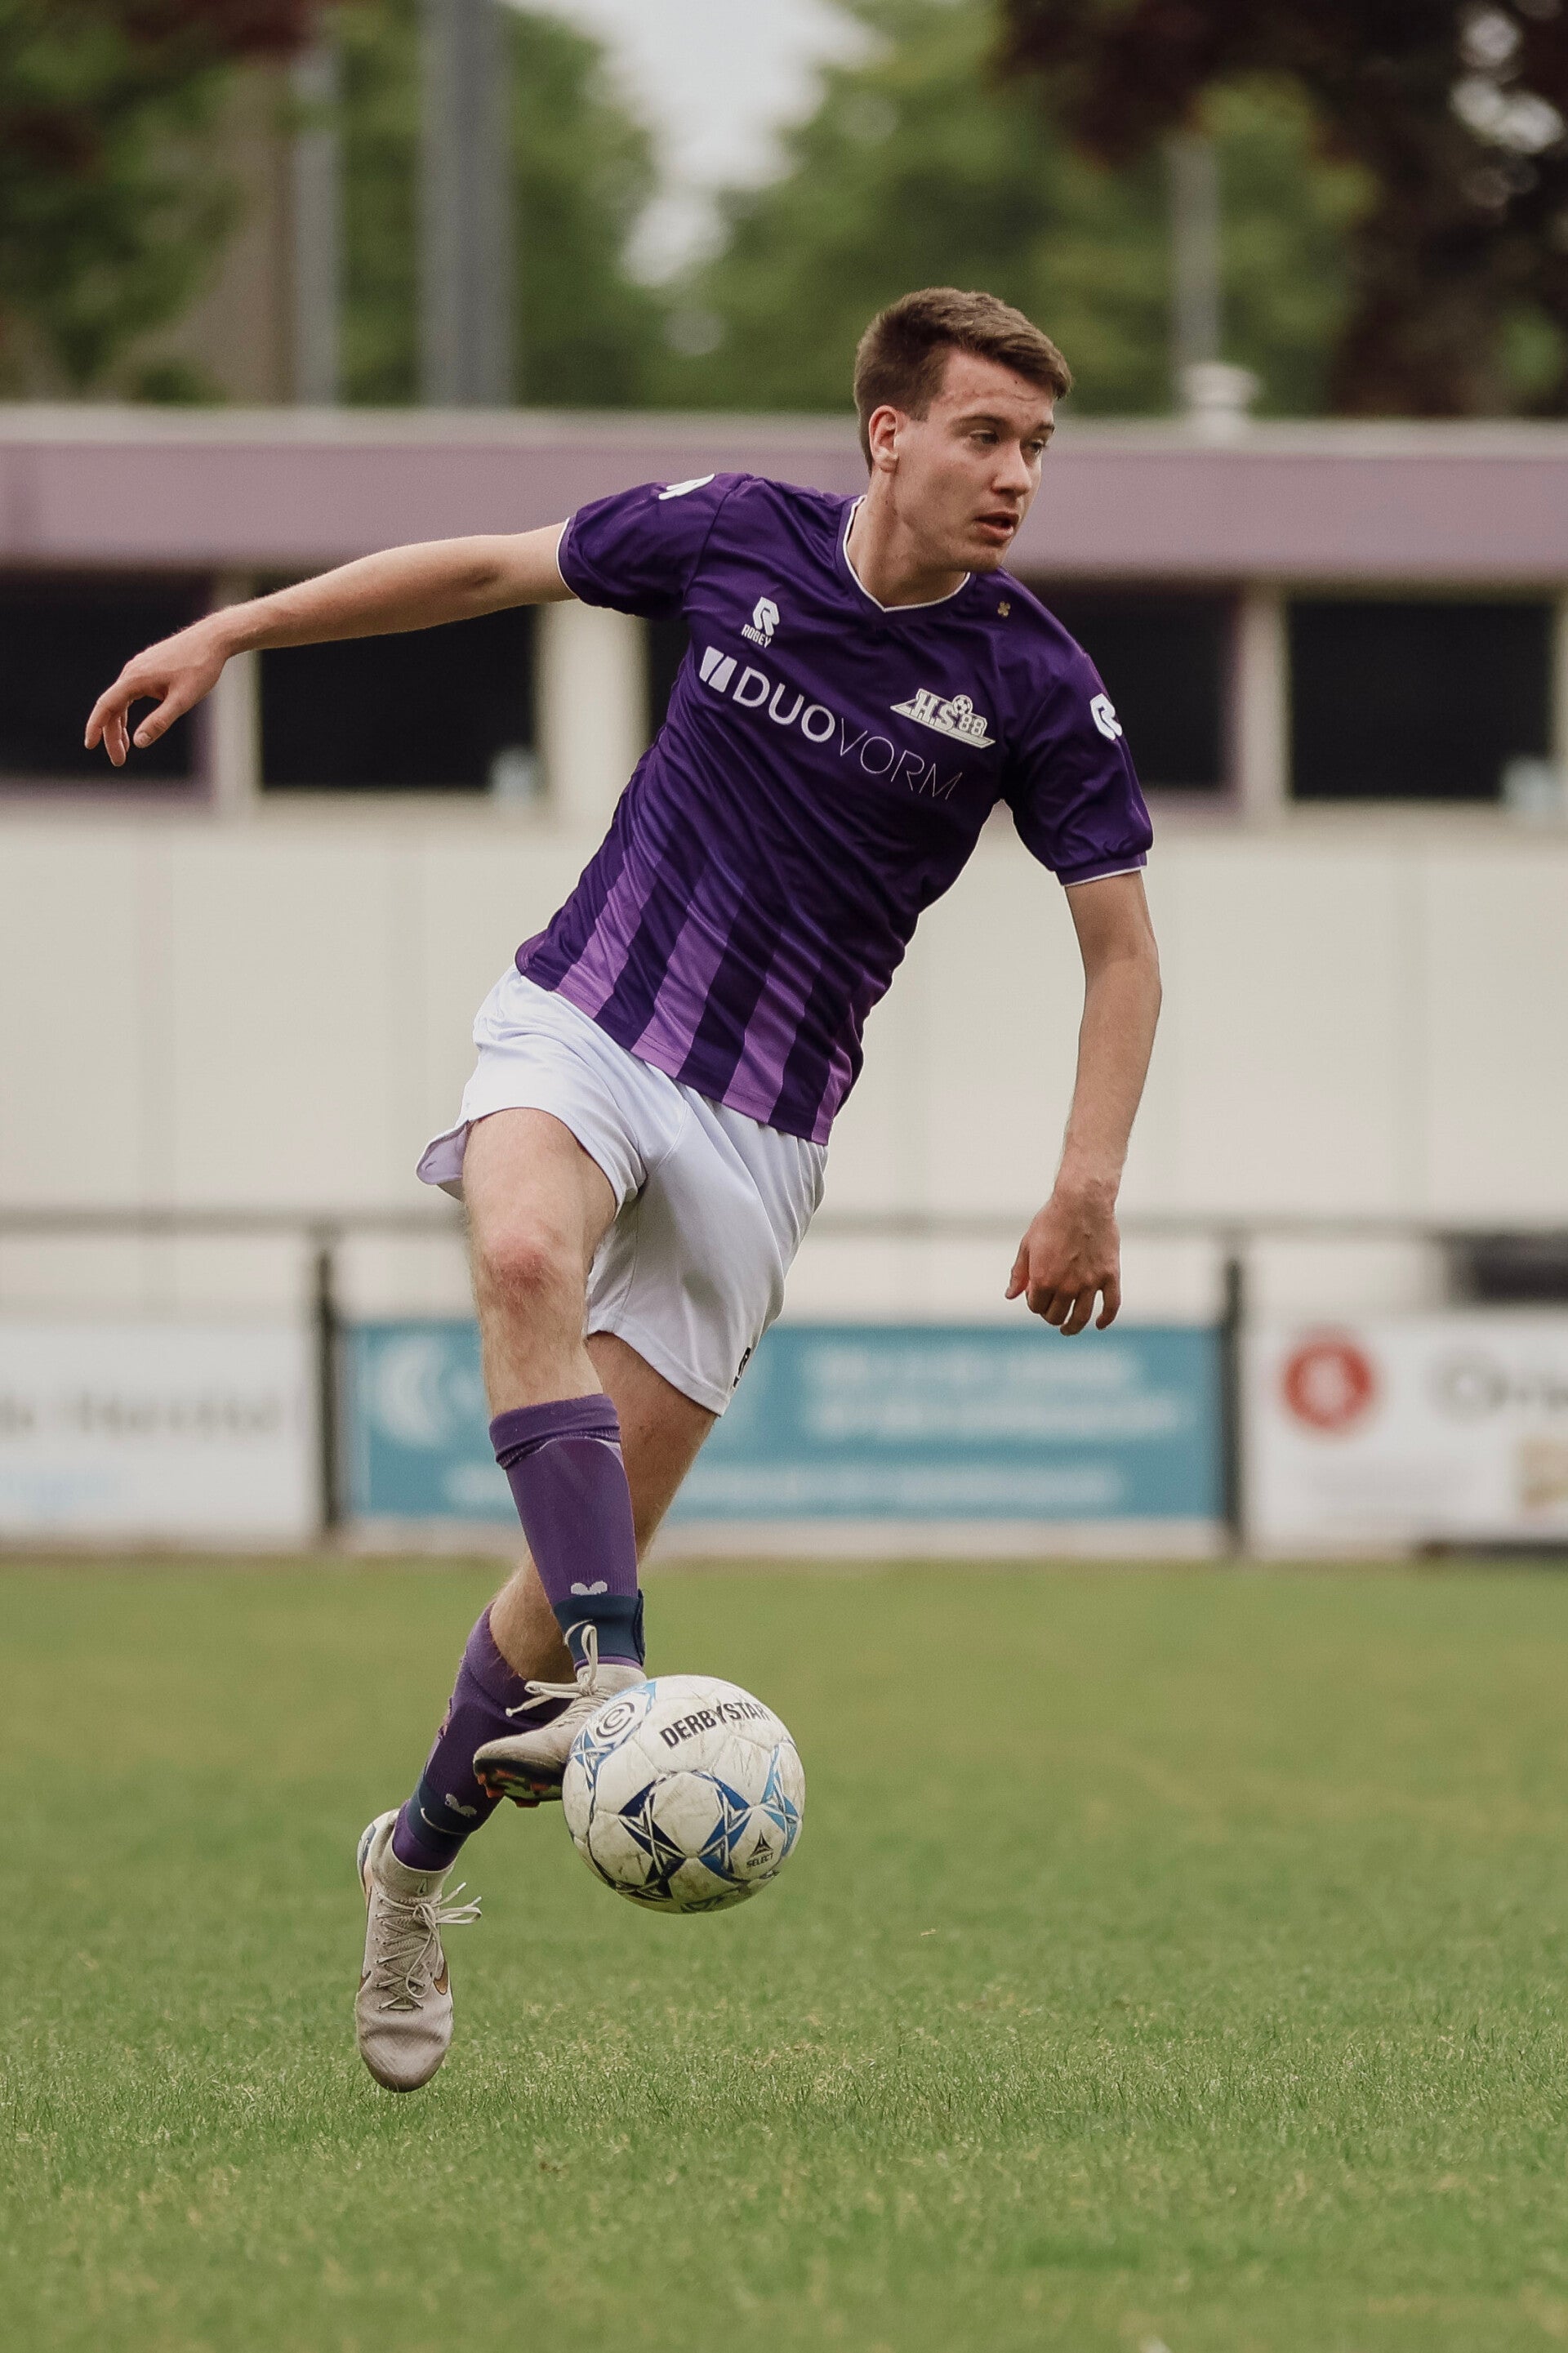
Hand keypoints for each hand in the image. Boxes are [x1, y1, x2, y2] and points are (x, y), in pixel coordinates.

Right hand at [85, 619, 228, 766]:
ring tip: (125, 749)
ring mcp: (138, 668)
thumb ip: (160, 722)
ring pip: (121, 701)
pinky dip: (128, 712)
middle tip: (119, 761)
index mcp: (135, 679)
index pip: (106, 706)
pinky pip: (130, 693)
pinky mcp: (147, 668)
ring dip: (120, 725)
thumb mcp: (182, 700)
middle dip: (112, 735)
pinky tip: (133, 726)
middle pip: (113, 707)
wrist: (212, 639)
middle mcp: (131, 671)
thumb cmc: (200, 669)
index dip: (95, 727)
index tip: (89, 746)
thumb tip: (139, 743)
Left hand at [1006, 1180, 1120, 1334]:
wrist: (1082, 1202)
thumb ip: (1019, 1273)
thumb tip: (1010, 1296)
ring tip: (1069, 1329)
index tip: (1037, 1295)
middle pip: (1057, 1315)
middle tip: (1052, 1309)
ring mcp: (1090, 1282)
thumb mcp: (1027, 1245)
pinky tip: (1099, 1324)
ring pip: (1081, 1317)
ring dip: (1073, 1327)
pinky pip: (1111, 1305)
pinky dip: (1105, 1319)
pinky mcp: (1109, 1275)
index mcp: (1043, 1279)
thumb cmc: (1052, 1220)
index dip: (1034, 1303)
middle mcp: (1067, 1285)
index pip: (1036, 1307)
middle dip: (1051, 1315)